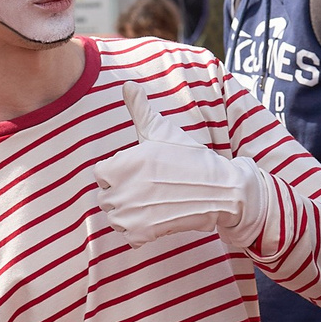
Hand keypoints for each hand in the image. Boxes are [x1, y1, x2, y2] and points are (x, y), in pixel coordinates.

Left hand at [91, 85, 270, 249]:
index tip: (140, 172)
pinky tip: (157, 219)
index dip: (119, 173)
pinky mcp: (142, 234)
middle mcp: (122, 189)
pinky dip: (140, 233)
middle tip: (151, 189)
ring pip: (115, 218)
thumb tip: (127, 84)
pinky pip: (128, 237)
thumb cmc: (190, 157)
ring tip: (153, 204)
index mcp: (122, 163)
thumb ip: (139, 109)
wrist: (220, 190)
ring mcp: (130, 213)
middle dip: (123, 194)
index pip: (101, 173)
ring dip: (129, 214)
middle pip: (106, 197)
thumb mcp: (163, 130)